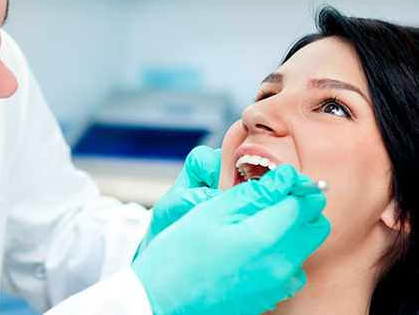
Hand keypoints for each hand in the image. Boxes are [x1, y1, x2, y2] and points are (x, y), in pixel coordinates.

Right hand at [131, 165, 330, 314]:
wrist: (162, 300)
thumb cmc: (178, 254)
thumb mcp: (210, 212)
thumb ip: (253, 194)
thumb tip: (285, 177)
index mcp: (264, 238)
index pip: (305, 201)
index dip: (295, 183)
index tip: (279, 177)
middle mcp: (280, 264)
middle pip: (316, 224)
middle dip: (299, 205)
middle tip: (270, 196)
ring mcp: (278, 285)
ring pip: (306, 245)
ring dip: (291, 227)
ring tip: (256, 221)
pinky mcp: (273, 296)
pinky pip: (293, 266)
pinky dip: (282, 250)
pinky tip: (253, 246)